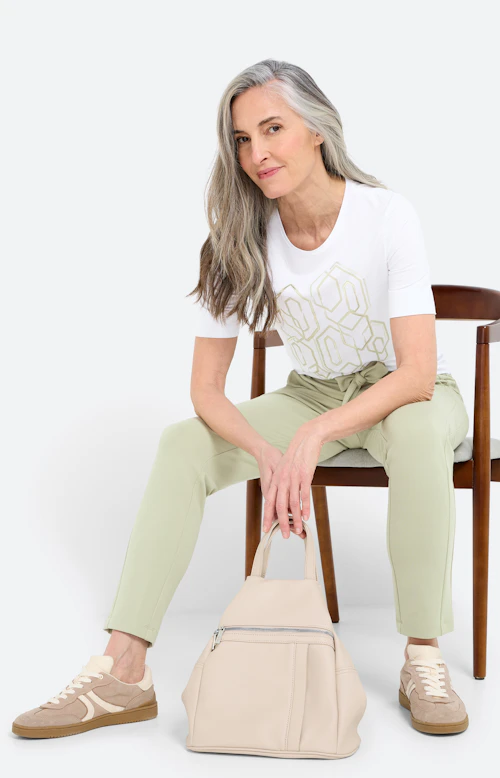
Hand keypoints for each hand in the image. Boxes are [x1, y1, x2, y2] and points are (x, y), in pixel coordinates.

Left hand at [262, 421, 323, 538]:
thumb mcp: (284, 469)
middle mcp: (282, 481)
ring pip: (293, 503)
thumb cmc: (296, 456)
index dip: (268, 516)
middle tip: (285, 535)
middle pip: (280, 506)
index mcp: (276, 480)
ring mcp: (293, 479)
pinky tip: (306, 516)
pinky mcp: (304, 476)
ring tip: (298, 530)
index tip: (266, 529)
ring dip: (296, 519)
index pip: (270, 502)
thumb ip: (283, 484)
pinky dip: (305, 507)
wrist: (305, 439)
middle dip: (282, 523)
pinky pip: (304, 495)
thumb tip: (284, 498)